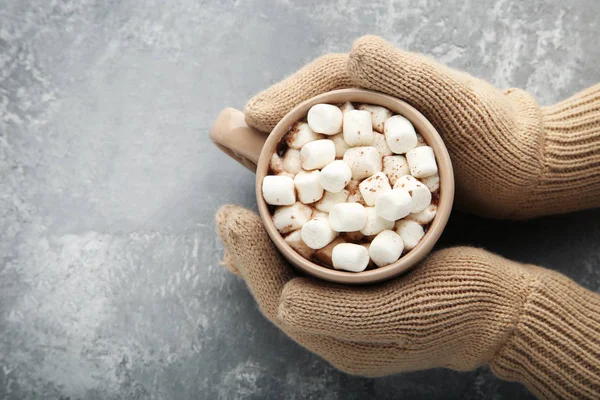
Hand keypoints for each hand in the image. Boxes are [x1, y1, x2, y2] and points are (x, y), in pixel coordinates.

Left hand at [216, 205, 599, 398]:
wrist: (502, 312)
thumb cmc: (460, 305)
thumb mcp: (403, 312)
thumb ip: (338, 315)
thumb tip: (282, 303)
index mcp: (342, 344)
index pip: (277, 302)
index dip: (251, 260)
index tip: (234, 216)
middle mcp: (338, 335)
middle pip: (276, 293)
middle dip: (248, 254)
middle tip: (227, 214)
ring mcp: (351, 317)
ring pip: (292, 283)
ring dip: (265, 251)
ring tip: (245, 218)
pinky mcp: (365, 296)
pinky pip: (316, 274)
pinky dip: (294, 250)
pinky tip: (287, 229)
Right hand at [246, 35, 599, 218]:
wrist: (525, 169)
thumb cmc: (495, 131)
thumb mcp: (453, 98)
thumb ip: (405, 73)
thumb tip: (353, 53)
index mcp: (377, 87)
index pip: (320, 85)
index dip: (282, 97)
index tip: (247, 116)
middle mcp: (367, 115)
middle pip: (306, 120)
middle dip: (265, 130)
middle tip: (221, 133)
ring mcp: (370, 149)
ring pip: (314, 154)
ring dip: (278, 166)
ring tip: (245, 180)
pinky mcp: (378, 179)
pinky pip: (333, 184)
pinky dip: (308, 196)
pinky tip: (288, 215)